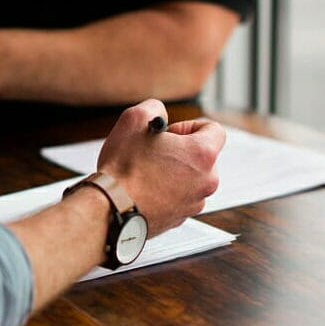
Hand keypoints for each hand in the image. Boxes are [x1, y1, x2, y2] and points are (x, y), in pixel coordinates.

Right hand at [97, 99, 224, 236]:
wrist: (110, 209)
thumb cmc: (123, 169)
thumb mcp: (133, 120)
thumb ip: (154, 108)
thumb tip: (159, 114)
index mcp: (202, 154)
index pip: (214, 129)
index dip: (189, 126)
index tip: (170, 133)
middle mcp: (206, 180)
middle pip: (202, 156)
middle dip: (180, 151)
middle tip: (154, 152)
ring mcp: (195, 202)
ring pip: (190, 178)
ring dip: (173, 172)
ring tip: (146, 172)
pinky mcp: (180, 217)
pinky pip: (179, 197)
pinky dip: (166, 191)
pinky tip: (143, 188)